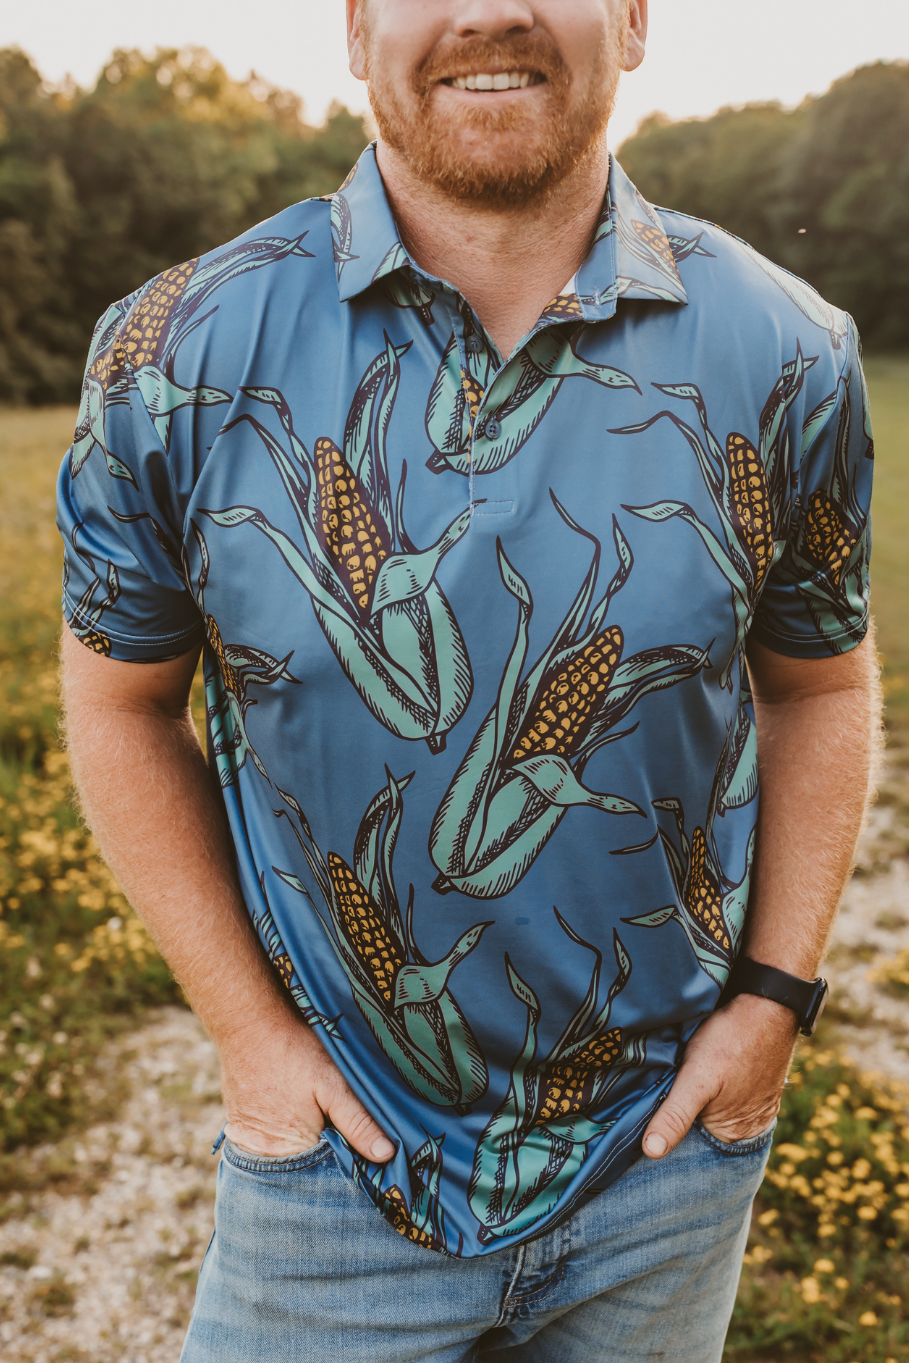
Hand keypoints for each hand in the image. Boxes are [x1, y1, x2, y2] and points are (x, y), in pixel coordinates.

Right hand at [219, 1009, 394, 1161]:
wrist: (247, 1024)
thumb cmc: (293, 1051)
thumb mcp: (334, 1083)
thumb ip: (358, 1122)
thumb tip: (386, 1155)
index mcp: (292, 1151)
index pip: (327, 1171)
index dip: (345, 1155)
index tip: (358, 1139)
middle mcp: (263, 1155)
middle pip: (304, 1165)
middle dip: (323, 1148)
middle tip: (331, 1117)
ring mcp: (245, 1142)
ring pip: (285, 1153)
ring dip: (301, 1139)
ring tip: (306, 1109)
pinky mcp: (236, 1126)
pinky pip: (263, 1140)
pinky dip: (278, 1130)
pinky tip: (287, 1106)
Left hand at [642, 992, 796, 1158]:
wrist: (768, 1003)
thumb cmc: (734, 1039)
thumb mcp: (698, 1078)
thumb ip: (676, 1115)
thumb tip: (652, 1152)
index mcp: (734, 1135)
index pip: (688, 1147)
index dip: (663, 1134)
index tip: (635, 1124)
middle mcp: (745, 1127)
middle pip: (696, 1130)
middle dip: (671, 1117)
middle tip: (642, 1098)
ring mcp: (747, 1103)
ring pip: (702, 1110)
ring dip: (682, 1099)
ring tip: (661, 1082)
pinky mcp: (746, 1082)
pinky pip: (715, 1092)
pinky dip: (697, 1084)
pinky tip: (684, 1069)